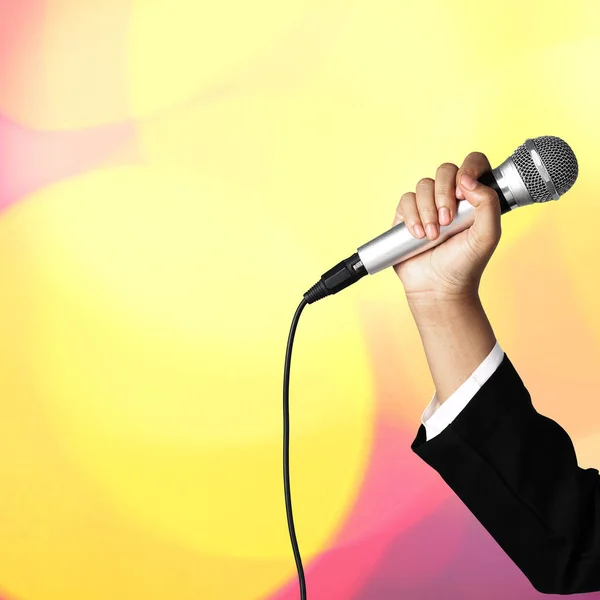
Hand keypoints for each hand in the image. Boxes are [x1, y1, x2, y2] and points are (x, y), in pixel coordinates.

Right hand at [393, 152, 501, 301]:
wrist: (438, 287)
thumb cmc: (466, 264)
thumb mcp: (488, 235)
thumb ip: (488, 203)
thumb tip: (467, 180)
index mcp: (474, 197)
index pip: (474, 163)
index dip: (468, 168)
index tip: (463, 191)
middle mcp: (450, 197)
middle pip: (445, 169)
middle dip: (444, 193)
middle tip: (447, 220)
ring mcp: (427, 205)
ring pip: (423, 185)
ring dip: (427, 210)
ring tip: (433, 236)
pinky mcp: (407, 215)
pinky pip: (406, 200)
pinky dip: (411, 217)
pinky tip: (418, 235)